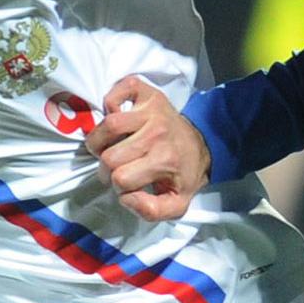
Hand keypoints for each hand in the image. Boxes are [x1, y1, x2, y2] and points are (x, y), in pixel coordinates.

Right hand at [86, 76, 210, 222]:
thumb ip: (151, 211)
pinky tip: (118, 118)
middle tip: (118, 168)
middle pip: (110, 155)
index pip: (120, 178)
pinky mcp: (147, 92)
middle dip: (107, 168)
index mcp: (165, 159)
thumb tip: (125, 198)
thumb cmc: (183, 173)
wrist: (202, 144)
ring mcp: (152, 109)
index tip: (128, 184)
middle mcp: (158, 132)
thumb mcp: (176, 203)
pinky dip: (111, 102)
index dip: (119, 186)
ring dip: (101, 140)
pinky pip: (118, 91)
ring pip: (108, 125)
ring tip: (111, 147)